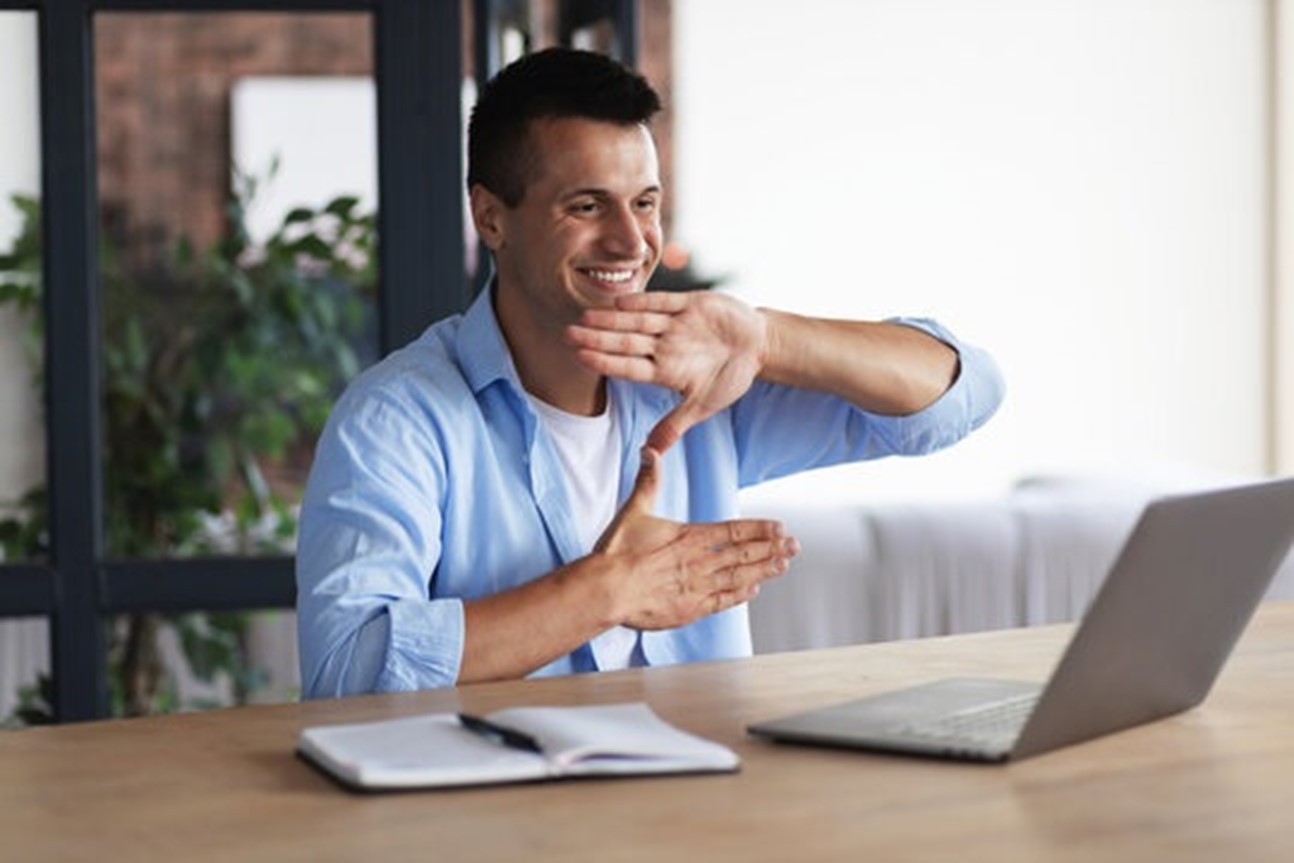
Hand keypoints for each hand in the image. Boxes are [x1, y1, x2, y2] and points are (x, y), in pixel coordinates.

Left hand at [567, 291, 768, 451]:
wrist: (758, 346)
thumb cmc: (730, 376)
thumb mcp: (703, 405)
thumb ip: (675, 425)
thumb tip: (651, 453)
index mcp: (664, 370)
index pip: (628, 366)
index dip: (604, 362)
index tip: (579, 358)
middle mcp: (664, 346)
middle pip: (626, 342)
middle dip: (598, 338)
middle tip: (568, 333)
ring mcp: (675, 324)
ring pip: (638, 321)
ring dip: (613, 319)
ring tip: (586, 316)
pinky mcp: (691, 304)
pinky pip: (664, 302)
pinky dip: (644, 301)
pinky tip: (620, 301)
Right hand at [595, 447, 798, 629]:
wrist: (606, 589)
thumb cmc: (617, 552)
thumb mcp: (634, 509)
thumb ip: (647, 481)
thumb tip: (649, 451)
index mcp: (690, 537)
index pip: (733, 531)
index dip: (758, 529)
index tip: (779, 527)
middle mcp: (699, 561)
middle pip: (744, 554)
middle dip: (772, 548)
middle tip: (794, 545)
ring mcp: (697, 586)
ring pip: (739, 577)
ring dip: (763, 570)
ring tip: (783, 564)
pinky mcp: (689, 609)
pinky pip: (723, 601)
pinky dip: (740, 595)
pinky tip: (753, 590)